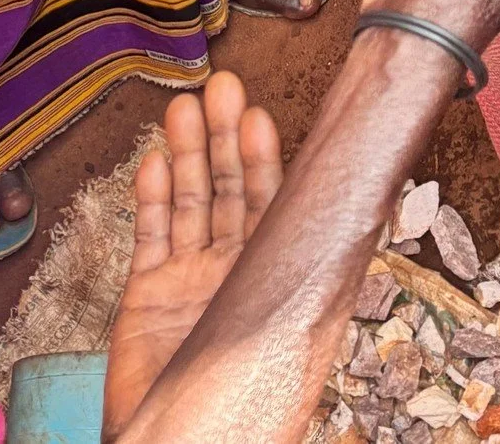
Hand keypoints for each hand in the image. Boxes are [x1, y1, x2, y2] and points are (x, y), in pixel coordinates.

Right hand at [105, 72, 282, 435]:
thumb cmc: (239, 411)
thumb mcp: (285, 341)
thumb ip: (309, 281)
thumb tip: (350, 217)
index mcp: (276, 284)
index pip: (275, 206)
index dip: (266, 159)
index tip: (258, 114)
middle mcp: (236, 276)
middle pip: (231, 192)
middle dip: (225, 138)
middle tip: (220, 87)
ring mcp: (191, 284)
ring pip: (191, 203)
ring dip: (188, 153)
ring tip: (184, 108)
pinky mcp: (149, 299)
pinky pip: (152, 236)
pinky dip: (152, 197)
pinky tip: (155, 160)